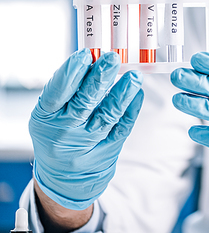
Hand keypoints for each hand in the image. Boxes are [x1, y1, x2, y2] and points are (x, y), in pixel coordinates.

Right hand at [29, 49, 143, 209]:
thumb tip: (91, 59)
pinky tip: (137, 94)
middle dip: (100, 78)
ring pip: (107, 116)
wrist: (64, 177)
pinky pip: (122, 128)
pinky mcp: (108, 150)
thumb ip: (66, 90)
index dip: (71, 73)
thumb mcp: (50, 114)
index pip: (57, 93)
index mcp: (46, 118)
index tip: (85, 55)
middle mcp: (65, 132)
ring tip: (134, 75)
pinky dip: (131, 110)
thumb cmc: (57, 133)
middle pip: (84, 103)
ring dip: (122, 93)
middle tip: (113, 59)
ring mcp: (88, 143)